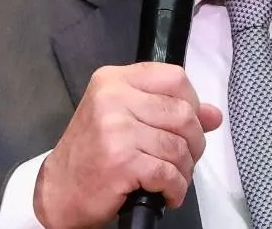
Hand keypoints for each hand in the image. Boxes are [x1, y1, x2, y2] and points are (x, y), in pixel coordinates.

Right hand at [32, 63, 222, 228]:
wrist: (58, 191)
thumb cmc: (92, 154)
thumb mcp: (125, 119)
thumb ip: (169, 110)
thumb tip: (214, 115)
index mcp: (114, 80)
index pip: (175, 78)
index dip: (192, 103)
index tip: (187, 124)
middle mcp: (113, 98)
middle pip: (183, 113)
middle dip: (194, 142)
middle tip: (184, 158)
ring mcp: (116, 129)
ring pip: (178, 146)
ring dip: (184, 170)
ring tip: (173, 179)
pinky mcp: (121, 161)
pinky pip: (168, 173)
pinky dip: (175, 188)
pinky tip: (166, 193)